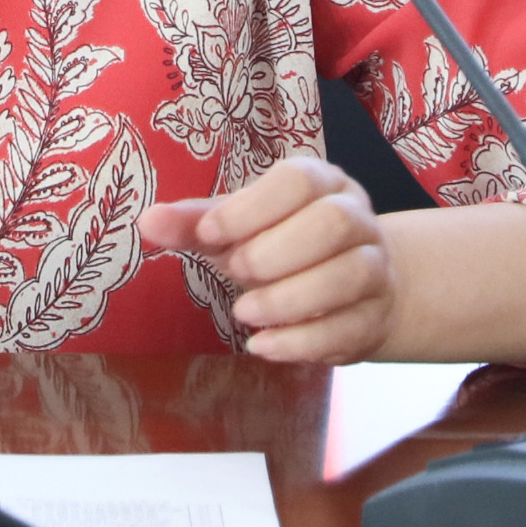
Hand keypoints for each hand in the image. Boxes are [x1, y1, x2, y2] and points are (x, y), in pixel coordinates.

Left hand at [140, 156, 393, 362]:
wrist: (354, 287)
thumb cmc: (285, 244)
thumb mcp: (239, 228)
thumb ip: (196, 224)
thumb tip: (148, 221)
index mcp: (321, 183)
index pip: (298, 180)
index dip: (251, 208)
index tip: (209, 235)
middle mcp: (357, 217)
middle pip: (332, 224)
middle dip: (274, 253)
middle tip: (235, 274)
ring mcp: (377, 268)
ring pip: (349, 276)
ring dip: (289, 298)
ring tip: (244, 313)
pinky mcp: (378, 317)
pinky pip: (350, 328)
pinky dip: (303, 341)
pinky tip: (264, 345)